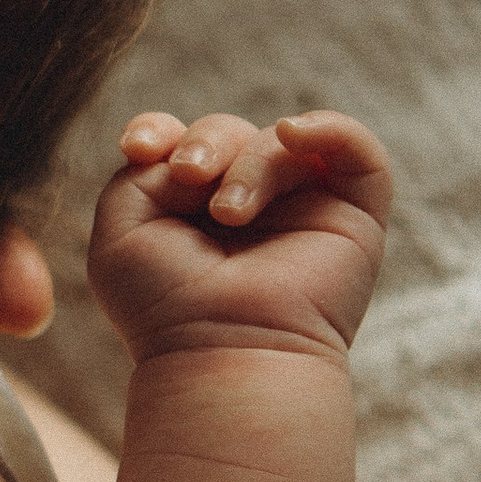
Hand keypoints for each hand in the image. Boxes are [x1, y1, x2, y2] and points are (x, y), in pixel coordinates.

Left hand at [90, 109, 392, 364]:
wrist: (222, 352)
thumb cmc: (164, 306)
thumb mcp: (121, 232)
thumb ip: (140, 174)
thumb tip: (195, 152)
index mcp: (188, 208)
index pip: (179, 142)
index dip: (158, 130)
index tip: (138, 149)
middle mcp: (245, 203)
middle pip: (227, 132)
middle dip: (205, 143)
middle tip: (189, 177)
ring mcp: (301, 208)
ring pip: (280, 141)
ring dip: (249, 163)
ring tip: (228, 213)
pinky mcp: (352, 217)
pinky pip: (359, 151)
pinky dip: (331, 129)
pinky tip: (293, 132)